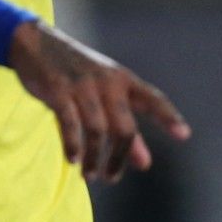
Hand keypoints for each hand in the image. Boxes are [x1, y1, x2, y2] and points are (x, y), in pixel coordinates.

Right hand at [8, 20, 189, 182]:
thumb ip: (126, 128)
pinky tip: (73, 160)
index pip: (153, 99)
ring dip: (94, 157)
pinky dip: (73, 144)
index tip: (184, 135)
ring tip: (90, 175)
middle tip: (111, 178)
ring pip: (97, 129)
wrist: (37, 43)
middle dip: (119, 157)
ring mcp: (83, 85)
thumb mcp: (105, 94)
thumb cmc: (78, 73)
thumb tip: (145, 164)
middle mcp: (108, 82)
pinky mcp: (58, 89)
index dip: (169, 117)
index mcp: (124, 80)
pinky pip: (70, 122)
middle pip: (124, 126)